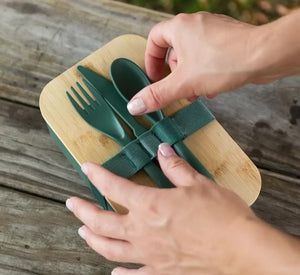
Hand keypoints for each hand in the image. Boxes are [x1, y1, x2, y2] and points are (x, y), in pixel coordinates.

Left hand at [66, 143, 255, 274]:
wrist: (241, 249)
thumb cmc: (221, 215)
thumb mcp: (198, 183)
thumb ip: (175, 167)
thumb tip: (162, 151)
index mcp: (150, 206)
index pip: (114, 188)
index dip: (98, 176)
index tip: (88, 169)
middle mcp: (143, 232)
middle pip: (101, 223)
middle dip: (82, 212)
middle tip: (72, 204)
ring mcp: (150, 255)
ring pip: (110, 250)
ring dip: (93, 240)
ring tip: (83, 232)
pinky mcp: (164, 272)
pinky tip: (116, 273)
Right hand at [127, 12, 260, 114]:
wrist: (264, 56)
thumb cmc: (224, 62)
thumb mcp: (183, 84)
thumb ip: (157, 95)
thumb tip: (135, 105)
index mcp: (180, 27)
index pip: (154, 39)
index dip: (151, 60)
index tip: (154, 77)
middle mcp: (196, 25)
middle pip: (174, 50)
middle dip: (174, 74)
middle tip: (178, 90)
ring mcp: (213, 31)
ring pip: (192, 56)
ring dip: (190, 77)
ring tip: (196, 93)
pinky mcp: (227, 41)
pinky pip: (208, 57)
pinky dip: (205, 73)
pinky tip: (211, 89)